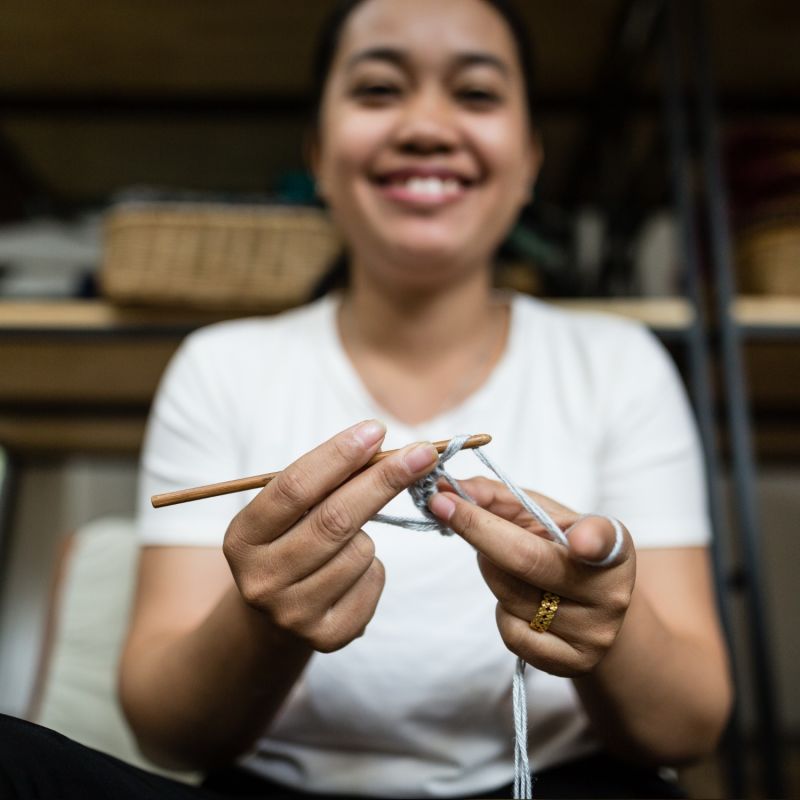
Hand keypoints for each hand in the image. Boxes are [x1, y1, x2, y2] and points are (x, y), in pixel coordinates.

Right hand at [223, 420, 438, 652]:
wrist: (276, 613)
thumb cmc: (290, 542)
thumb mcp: (289, 512)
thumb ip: (324, 481)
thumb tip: (378, 443)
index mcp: (242, 538)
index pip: (293, 488)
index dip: (337, 455)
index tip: (375, 430)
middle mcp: (260, 580)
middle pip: (335, 520)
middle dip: (384, 480)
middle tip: (422, 453)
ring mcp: (292, 614)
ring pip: (360, 551)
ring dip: (369, 534)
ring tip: (346, 541)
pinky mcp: (326, 637)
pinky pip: (373, 580)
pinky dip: (373, 566)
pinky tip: (351, 571)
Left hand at [428, 477, 635, 676]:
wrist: (591, 607)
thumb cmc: (559, 547)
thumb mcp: (538, 514)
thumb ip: (495, 496)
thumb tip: (444, 488)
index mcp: (613, 544)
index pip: (603, 540)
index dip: (592, 541)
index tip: (579, 540)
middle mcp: (612, 591)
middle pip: (528, 562)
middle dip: (477, 530)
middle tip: (443, 506)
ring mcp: (595, 633)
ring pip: (511, 596)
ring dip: (489, 570)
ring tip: (502, 561)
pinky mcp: (573, 664)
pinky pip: (512, 633)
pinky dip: (502, 611)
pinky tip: (520, 602)